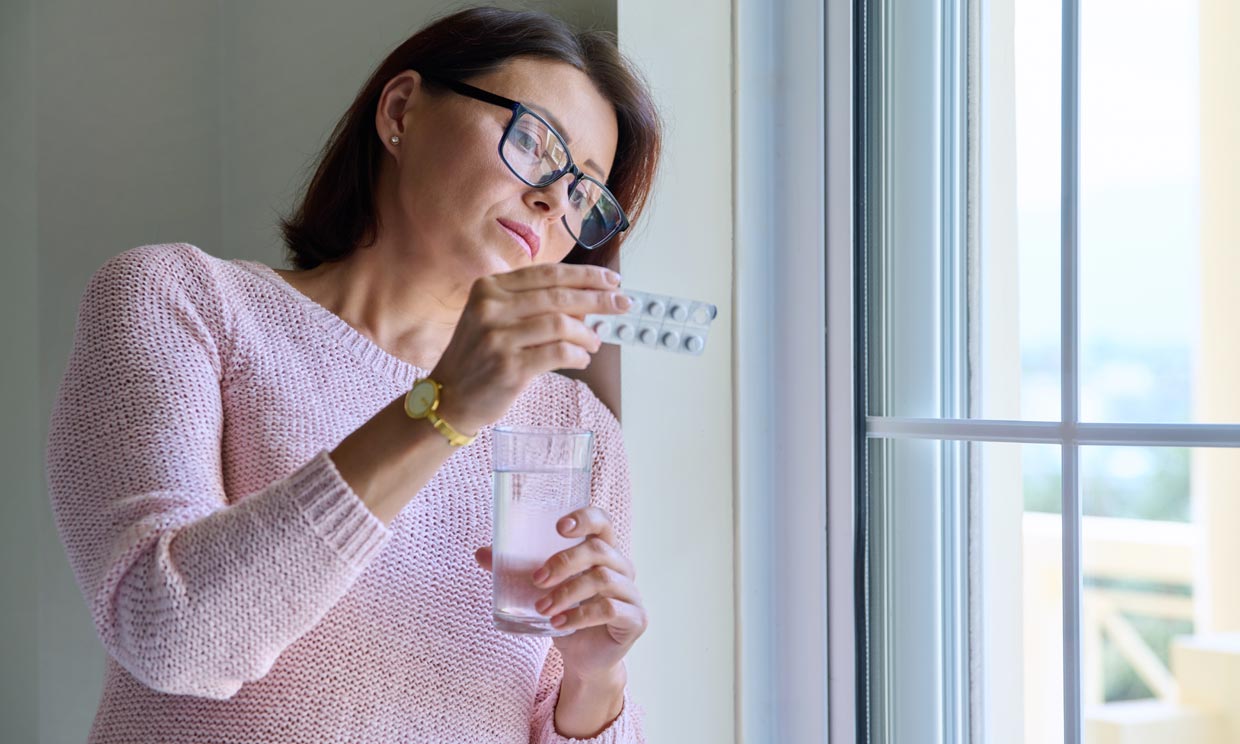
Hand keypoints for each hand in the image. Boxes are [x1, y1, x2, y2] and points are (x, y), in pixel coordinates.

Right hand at [429, 264, 630, 433]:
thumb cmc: (479, 357)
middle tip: (622, 304)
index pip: (547, 274)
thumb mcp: (495, 319)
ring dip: (587, 333)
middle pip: (559, 295)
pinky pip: (559, 353)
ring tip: (594, 342)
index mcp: (489, 288)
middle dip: (598, 299)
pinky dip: (578, 355)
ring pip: (562, 324)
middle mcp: (491, 308)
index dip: (585, 275)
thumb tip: (587, 301)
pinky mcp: (509, 367)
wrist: (448, 398)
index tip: (612, 280)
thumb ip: (534, 306)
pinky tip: (581, 359)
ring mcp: (498, 338)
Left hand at [473, 506, 646, 678]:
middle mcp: (622, 567)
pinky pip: (609, 610)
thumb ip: (515, 569)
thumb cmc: (567, 612)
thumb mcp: (541, 588)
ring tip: (542, 608)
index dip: (585, 518)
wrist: (584, 657)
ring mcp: (631, 592)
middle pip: (598, 550)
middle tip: (537, 579)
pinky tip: (559, 624)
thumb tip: (481, 553)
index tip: (559, 526)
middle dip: (564, 562)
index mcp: (603, 550)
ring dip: (567, 593)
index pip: (602, 522)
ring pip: (602, 580)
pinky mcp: (635, 619)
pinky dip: (580, 616)